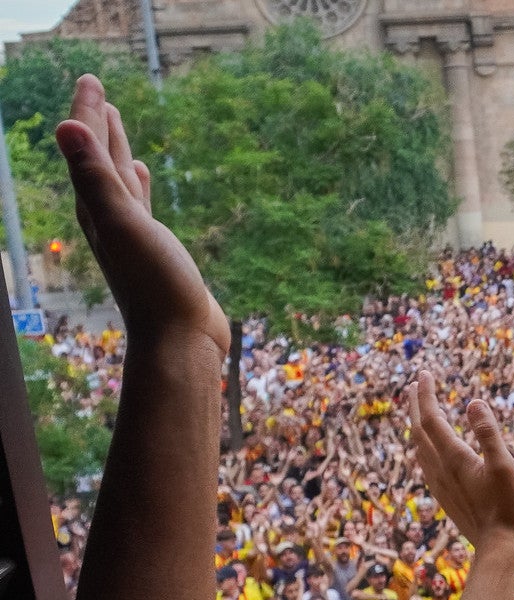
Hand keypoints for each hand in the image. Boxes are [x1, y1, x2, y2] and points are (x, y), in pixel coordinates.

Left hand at [56, 75, 228, 353]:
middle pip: (97, 161)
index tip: (91, 80)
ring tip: (116, 127)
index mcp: (97, 209)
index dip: (88, 113)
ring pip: (116, 180)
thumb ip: (96, 178)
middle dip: (96, 126)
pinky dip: (136, 184)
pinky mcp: (155, 248)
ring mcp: (131, 234)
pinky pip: (138, 203)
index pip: (87, 150)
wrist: (180, 339)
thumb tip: (67, 126)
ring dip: (114, 151)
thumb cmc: (156, 285)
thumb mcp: (124, 224)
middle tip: (98, 92)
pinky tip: (141, 178)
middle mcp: (108, 219)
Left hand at [407, 371, 513, 548]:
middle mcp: (440, 469)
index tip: (424, 373)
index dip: (426, 394)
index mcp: (454, 458)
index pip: (432, 418)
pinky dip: (422, 445)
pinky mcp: (444, 496)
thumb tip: (474, 402)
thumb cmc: (509, 507)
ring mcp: (440, 484)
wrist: (500, 547)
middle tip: (415, 384)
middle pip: (419, 430)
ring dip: (416, 425)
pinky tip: (428, 449)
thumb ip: (489, 434)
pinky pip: (424, 463)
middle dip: (415, 405)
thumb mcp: (505, 467)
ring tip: (418, 411)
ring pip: (418, 447)